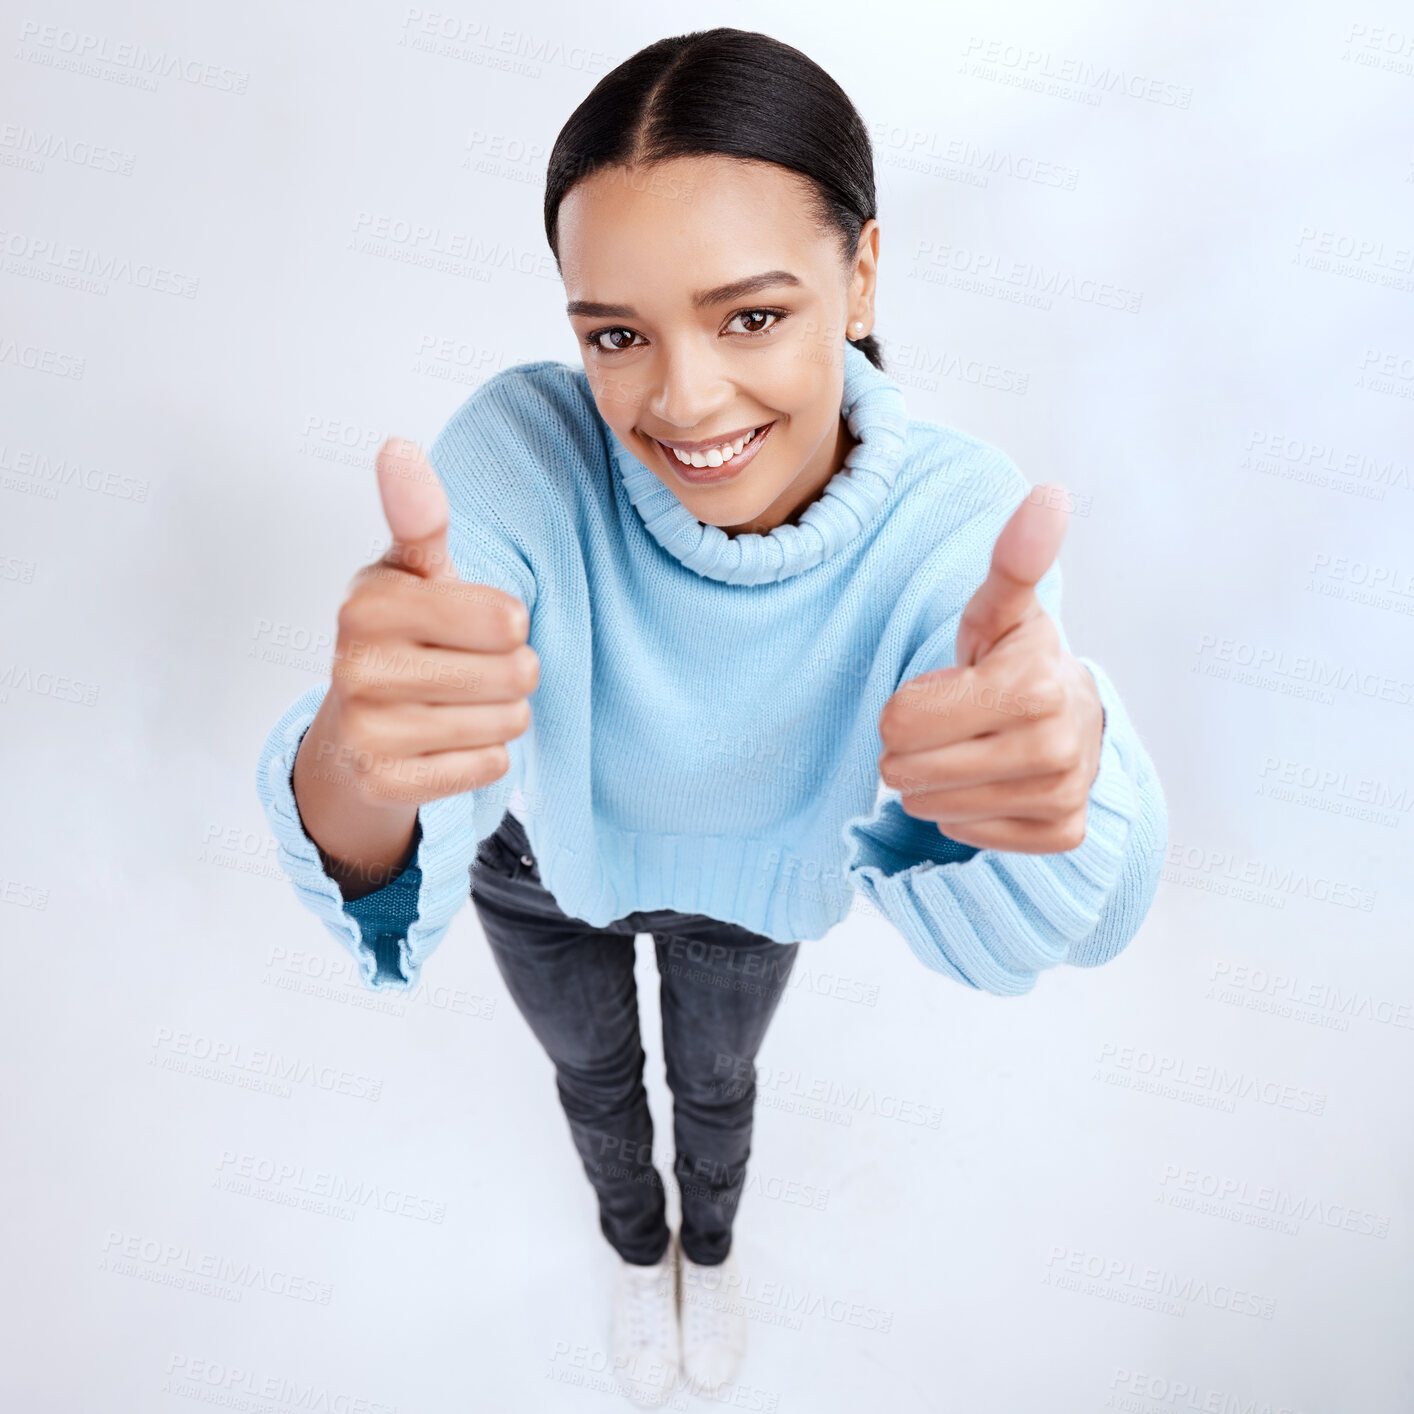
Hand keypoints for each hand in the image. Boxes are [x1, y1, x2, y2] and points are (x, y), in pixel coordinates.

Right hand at [318, 437, 538, 809]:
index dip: (509, 624)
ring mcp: (367, 729)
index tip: (476, 625)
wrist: (353, 737)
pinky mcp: (384, 783)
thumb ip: (418, 518)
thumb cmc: (402, 641)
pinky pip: (488, 767)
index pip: (507, 618)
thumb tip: (398, 448)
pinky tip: (447, 745)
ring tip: (460, 706)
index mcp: (369, 602)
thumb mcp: (413, 575)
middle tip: (471, 672)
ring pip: (508, 723)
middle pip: (517, 673)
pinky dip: (483, 758)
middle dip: (512, 674)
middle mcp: (357, 665)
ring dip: (501, 717)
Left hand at [875, 484, 1104, 854]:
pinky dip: (968, 813)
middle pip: (908, 770)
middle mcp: (1055, 747)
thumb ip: (1012, 560)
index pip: (898, 721)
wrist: (1075, 713)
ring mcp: (1061, 795)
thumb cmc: (1014, 656)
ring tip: (970, 750)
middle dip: (913, 746)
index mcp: (1033, 686)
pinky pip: (967, 836)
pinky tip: (994, 782)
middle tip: (951, 723)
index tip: (947, 689)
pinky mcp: (1061, 834)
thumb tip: (1049, 495)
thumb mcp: (1000, 608)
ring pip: (931, 808)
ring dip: (934, 781)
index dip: (908, 704)